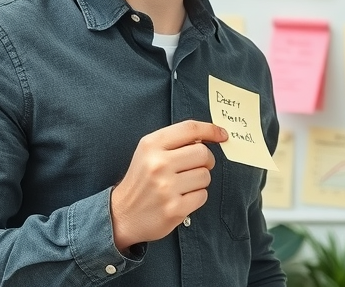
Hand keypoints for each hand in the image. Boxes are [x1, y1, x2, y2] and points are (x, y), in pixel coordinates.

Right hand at [110, 120, 227, 249]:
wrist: (121, 215)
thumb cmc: (141, 180)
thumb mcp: (149, 152)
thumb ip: (175, 142)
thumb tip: (209, 136)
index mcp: (151, 145)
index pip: (190, 129)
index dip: (211, 130)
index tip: (223, 135)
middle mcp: (158, 164)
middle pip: (203, 153)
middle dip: (206, 161)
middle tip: (196, 167)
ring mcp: (166, 188)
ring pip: (205, 176)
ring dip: (200, 181)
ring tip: (183, 185)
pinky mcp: (174, 209)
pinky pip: (202, 196)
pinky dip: (197, 197)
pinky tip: (182, 198)